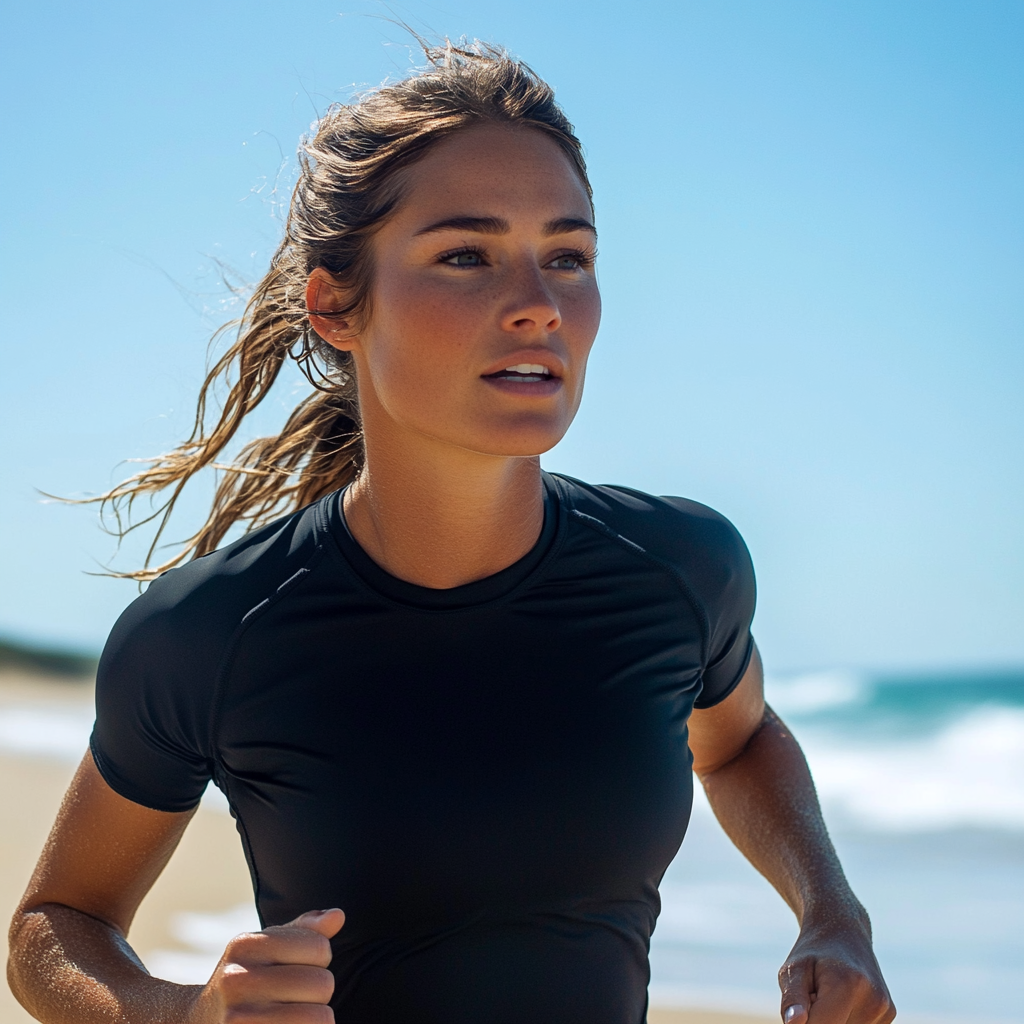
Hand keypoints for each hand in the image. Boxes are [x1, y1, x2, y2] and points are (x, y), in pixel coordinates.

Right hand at [188, 908, 344, 1022]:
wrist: (198, 1022)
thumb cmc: (247, 979)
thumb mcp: (266, 948)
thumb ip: (304, 931)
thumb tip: (338, 916)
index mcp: (245, 946)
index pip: (319, 946)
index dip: (319, 958)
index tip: (299, 966)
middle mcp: (237, 980)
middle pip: (322, 984)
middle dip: (319, 992)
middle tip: (295, 997)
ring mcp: (238, 1019)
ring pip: (319, 1018)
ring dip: (315, 1018)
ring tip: (292, 1014)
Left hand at [778, 918, 894, 1022]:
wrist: (843, 932)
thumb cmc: (812, 954)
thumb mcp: (793, 970)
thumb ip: (792, 999)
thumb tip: (793, 1023)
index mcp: (847, 984)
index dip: (803, 1022)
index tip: (802, 1002)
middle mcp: (873, 999)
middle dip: (818, 1019)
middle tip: (815, 993)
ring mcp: (885, 1009)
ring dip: (832, 1020)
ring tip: (828, 995)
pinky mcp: (889, 1014)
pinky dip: (845, 1020)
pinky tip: (843, 1000)